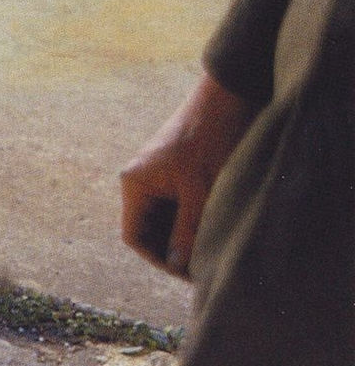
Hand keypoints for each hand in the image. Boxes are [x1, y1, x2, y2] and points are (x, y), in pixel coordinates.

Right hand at [120, 71, 255, 278]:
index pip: (135, 237)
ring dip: (184, 232)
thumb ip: (189, 230)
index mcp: (135, 183)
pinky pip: (176, 200)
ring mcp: (156, 172)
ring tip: (212, 244)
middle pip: (149, 228)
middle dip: (173, 247)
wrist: (230, 92)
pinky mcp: (174, 167)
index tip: (187, 273)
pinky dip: (191, 215)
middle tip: (204, 263)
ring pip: (165, 216)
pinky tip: (214, 222)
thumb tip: (180, 265)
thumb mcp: (203, 190)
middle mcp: (139, 179)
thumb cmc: (213, 136)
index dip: (158, 260)